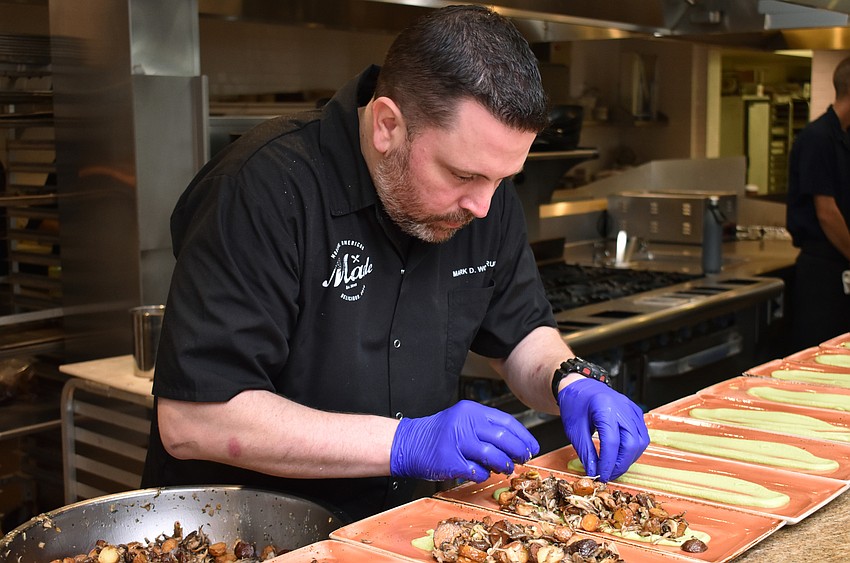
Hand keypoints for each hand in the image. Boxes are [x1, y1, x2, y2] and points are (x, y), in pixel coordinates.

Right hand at [390, 400, 539, 482]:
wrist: (409, 443)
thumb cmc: (439, 434)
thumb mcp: (462, 420)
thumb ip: (486, 428)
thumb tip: (516, 444)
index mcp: (471, 411)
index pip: (506, 422)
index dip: (523, 436)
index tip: (532, 447)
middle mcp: (465, 424)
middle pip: (503, 439)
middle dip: (518, 452)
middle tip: (523, 459)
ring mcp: (457, 442)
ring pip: (493, 456)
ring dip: (504, 465)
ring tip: (505, 468)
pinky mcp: (450, 461)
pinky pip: (476, 471)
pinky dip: (483, 474)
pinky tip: (482, 473)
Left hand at [557, 378, 648, 481]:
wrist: (580, 387)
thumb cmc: (575, 404)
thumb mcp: (574, 429)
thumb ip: (585, 451)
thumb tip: (594, 471)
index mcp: (604, 407)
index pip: (612, 442)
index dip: (608, 463)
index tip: (601, 476)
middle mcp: (623, 407)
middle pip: (631, 443)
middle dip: (621, 464)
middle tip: (608, 475)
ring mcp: (632, 409)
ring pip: (640, 441)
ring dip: (629, 458)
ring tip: (614, 467)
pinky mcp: (636, 412)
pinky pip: (641, 435)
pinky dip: (633, 449)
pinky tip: (621, 455)